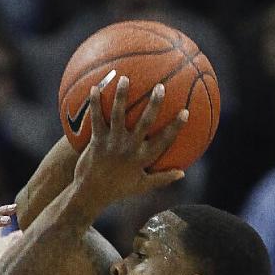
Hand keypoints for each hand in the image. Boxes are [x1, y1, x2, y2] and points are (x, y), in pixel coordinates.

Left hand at [71, 77, 187, 212]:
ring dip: (121, 97)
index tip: (185, 112)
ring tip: (124, 79)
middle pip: (144, 123)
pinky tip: (93, 88)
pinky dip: (94, 104)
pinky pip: (96, 119)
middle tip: (160, 87)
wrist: (90, 195)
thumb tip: (182, 173)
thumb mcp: (141, 186)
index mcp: (142, 159)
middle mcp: (128, 149)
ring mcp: (112, 144)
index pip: (163, 141)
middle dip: (153, 105)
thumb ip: (162, 178)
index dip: (175, 127)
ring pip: (118, 116)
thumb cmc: (117, 190)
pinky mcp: (96, 141)